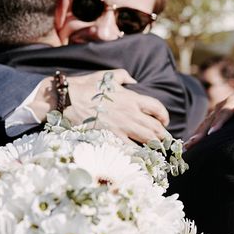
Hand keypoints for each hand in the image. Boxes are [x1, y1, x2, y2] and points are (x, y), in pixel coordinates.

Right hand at [31, 71, 168, 143]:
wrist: (68, 100)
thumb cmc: (86, 86)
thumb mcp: (107, 76)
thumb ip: (124, 76)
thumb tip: (133, 80)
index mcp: (132, 98)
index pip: (157, 108)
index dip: (164, 116)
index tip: (164, 121)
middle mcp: (131, 113)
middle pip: (156, 127)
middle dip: (163, 135)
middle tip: (165, 140)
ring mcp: (122, 127)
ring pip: (147, 140)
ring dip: (155, 145)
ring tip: (158, 150)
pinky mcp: (112, 138)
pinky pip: (131, 149)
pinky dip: (139, 154)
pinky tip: (143, 157)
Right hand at [185, 80, 233, 147]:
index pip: (226, 112)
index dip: (219, 123)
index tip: (212, 134)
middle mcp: (223, 104)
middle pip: (211, 119)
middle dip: (201, 132)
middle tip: (191, 145)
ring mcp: (218, 109)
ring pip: (205, 123)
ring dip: (196, 134)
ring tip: (186, 147)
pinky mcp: (217, 114)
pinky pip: (206, 124)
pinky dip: (198, 133)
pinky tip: (192, 144)